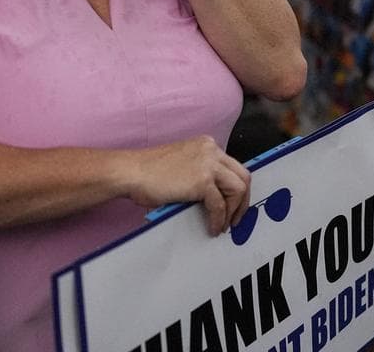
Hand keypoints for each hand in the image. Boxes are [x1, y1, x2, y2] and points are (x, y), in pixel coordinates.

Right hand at [123, 136, 250, 234]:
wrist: (131, 172)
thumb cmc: (149, 172)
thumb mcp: (183, 165)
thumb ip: (202, 173)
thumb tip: (216, 197)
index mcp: (207, 145)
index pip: (233, 167)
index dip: (237, 190)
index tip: (234, 206)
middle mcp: (211, 150)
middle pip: (243, 176)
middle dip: (242, 201)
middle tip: (236, 219)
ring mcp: (208, 164)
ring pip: (238, 189)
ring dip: (234, 211)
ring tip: (224, 225)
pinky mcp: (202, 181)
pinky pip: (220, 205)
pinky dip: (218, 219)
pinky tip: (213, 228)